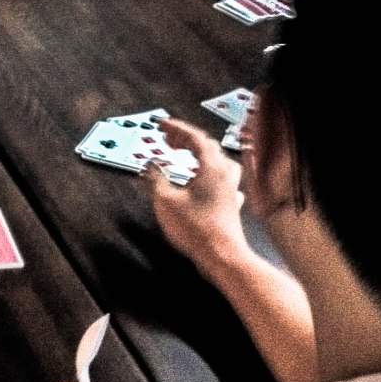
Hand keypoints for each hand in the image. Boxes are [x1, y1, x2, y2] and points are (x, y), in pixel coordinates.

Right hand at [144, 119, 250, 276]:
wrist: (222, 257)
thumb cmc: (195, 228)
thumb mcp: (166, 201)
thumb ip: (156, 179)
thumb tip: (150, 165)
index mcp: (211, 167)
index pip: (195, 137)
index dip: (176, 128)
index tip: (161, 124)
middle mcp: (225, 174)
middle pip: (208, 146)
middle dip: (186, 139)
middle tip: (168, 138)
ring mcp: (231, 189)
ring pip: (219, 161)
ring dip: (201, 154)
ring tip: (187, 155)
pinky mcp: (231, 204)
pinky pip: (223, 180)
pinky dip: (209, 174)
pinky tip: (204, 182)